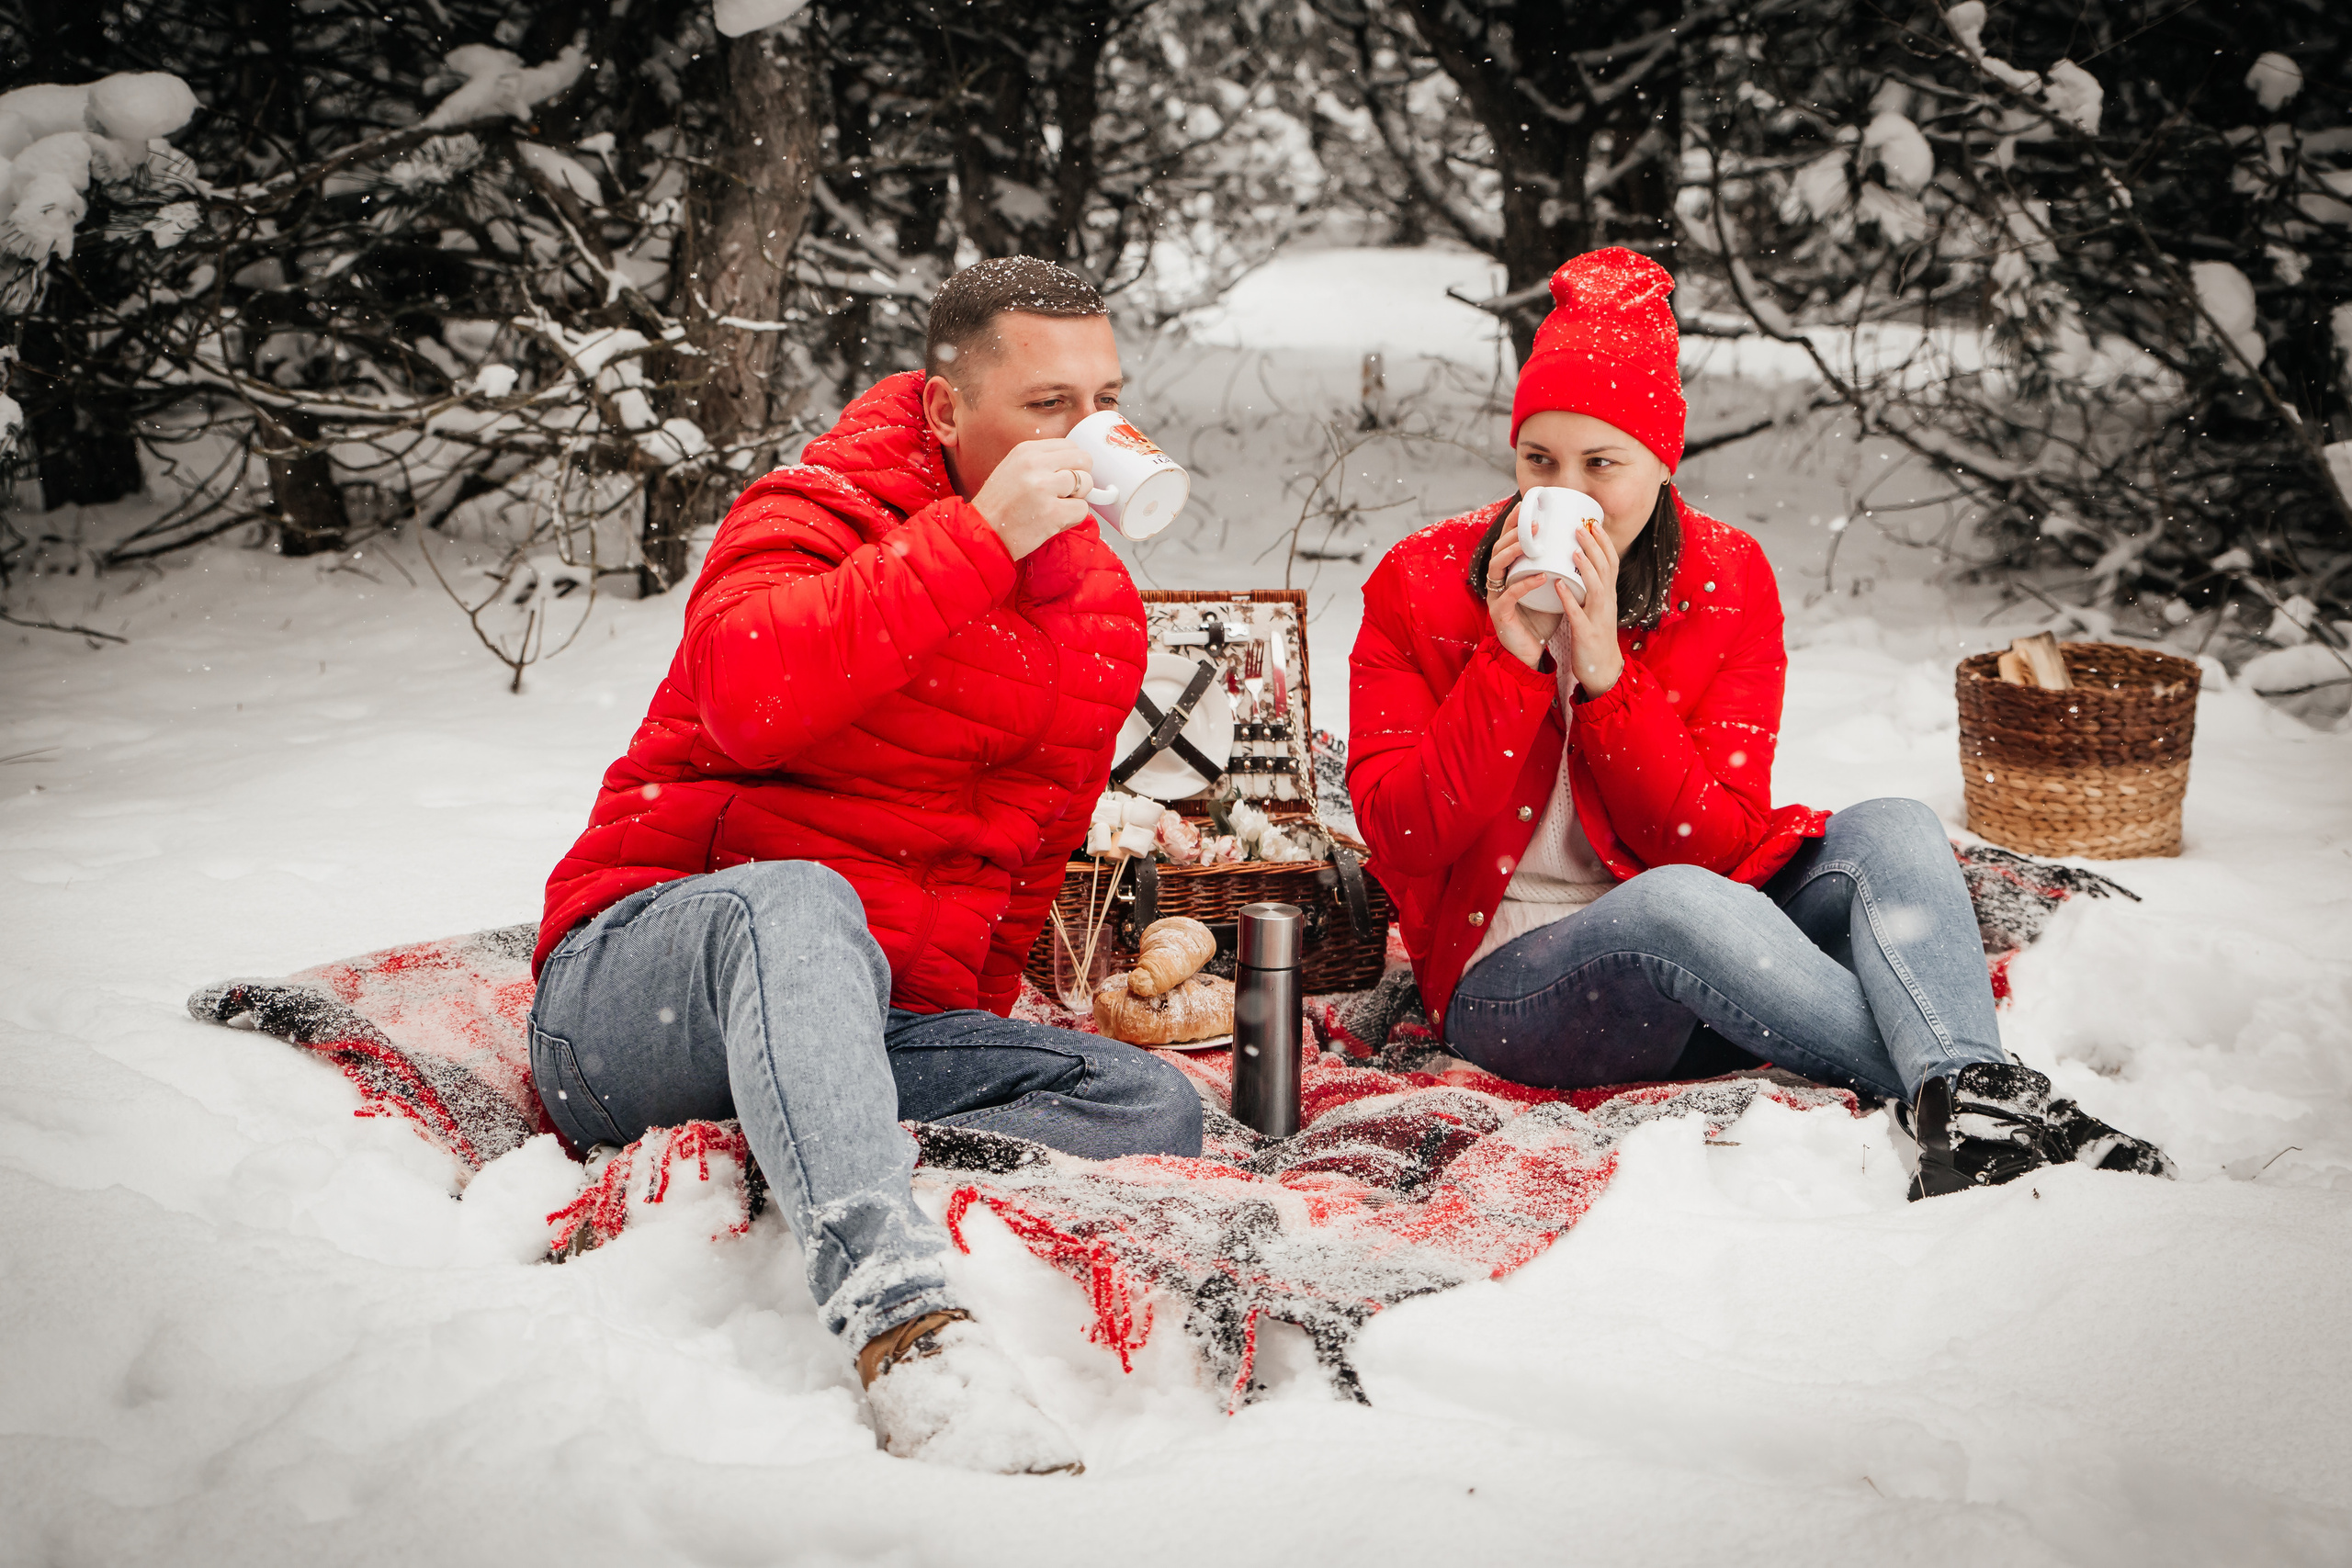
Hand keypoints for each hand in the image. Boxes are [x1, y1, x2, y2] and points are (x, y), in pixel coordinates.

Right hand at [970, 438, 1095, 560]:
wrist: (983, 532)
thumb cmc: (998, 506)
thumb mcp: (1014, 469)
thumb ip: (1042, 462)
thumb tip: (1074, 463)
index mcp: (1026, 451)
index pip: (1070, 446)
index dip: (1073, 464)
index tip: (1064, 476)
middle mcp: (1035, 465)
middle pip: (1084, 460)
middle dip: (1080, 479)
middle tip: (1064, 493)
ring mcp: (1044, 488)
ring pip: (1086, 484)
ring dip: (1077, 499)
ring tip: (1056, 507)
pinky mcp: (1053, 512)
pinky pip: (1082, 509)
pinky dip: (1073, 518)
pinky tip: (1054, 521)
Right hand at [1483, 508, 1563, 668]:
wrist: (1531, 653)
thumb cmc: (1541, 620)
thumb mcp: (1551, 589)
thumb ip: (1558, 569)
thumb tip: (1582, 546)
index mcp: (1508, 573)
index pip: (1507, 542)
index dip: (1514, 524)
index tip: (1527, 506)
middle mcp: (1498, 582)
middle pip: (1498, 549)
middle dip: (1514, 533)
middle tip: (1535, 524)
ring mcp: (1495, 597)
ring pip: (1496, 567)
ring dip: (1513, 551)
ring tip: (1533, 542)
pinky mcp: (1499, 614)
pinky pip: (1508, 595)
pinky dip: (1524, 584)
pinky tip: (1541, 576)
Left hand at [1554, 517, 1624, 694]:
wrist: (1602, 671)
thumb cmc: (1595, 637)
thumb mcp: (1597, 608)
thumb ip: (1590, 588)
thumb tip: (1581, 566)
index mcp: (1608, 596)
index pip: (1611, 563)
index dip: (1604, 543)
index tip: (1594, 522)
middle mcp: (1607, 603)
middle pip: (1605, 569)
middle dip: (1595, 547)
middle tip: (1581, 526)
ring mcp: (1598, 619)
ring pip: (1596, 589)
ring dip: (1586, 569)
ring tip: (1573, 552)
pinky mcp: (1586, 634)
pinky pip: (1578, 615)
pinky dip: (1569, 599)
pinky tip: (1558, 587)